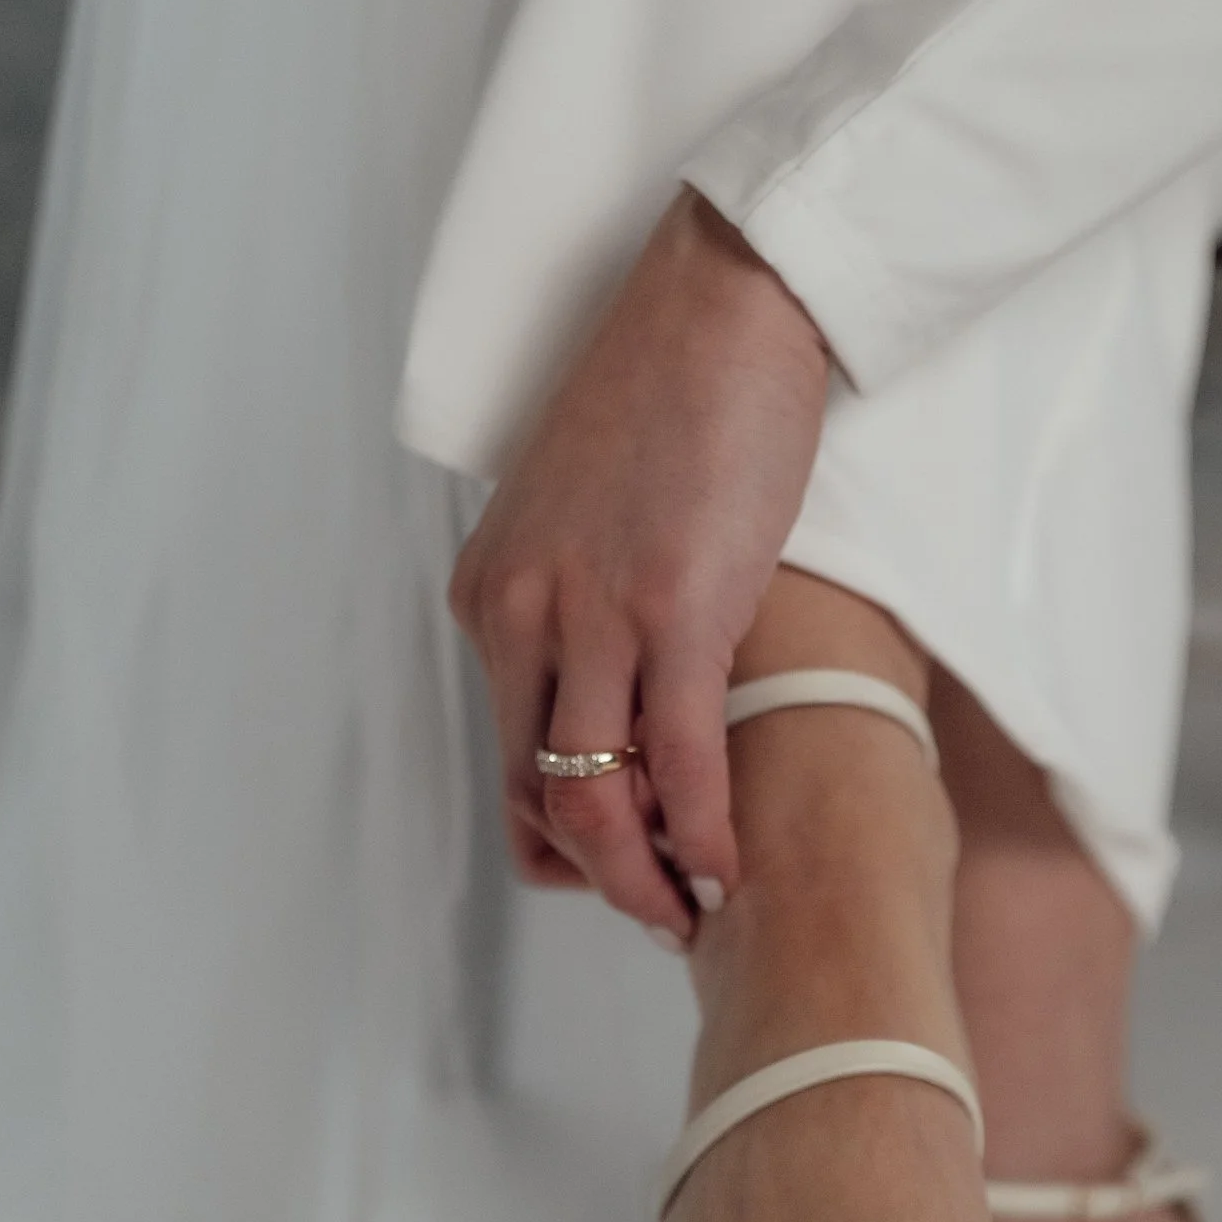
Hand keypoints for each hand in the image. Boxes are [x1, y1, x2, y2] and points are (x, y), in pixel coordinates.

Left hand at [448, 191, 832, 935]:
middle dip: (600, 879)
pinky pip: (678, 761)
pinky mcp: (674, 608)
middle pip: (537, 796)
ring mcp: (591, 615)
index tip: (621, 868)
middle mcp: (519, 613)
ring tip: (694, 914)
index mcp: (491, 594)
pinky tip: (730, 868)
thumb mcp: (588, 516)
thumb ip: (582, 602)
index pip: (506, 759)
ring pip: (593, 798)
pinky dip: (703, 832)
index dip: (561, 840)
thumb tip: (627, 689)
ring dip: (644, 880)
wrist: (723, 305)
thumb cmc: (674, 397)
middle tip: (663, 917)